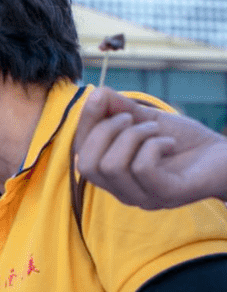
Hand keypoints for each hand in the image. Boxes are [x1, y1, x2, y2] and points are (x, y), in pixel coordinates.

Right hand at [75, 87, 226, 209]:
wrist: (225, 157)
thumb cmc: (185, 141)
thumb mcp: (147, 120)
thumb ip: (120, 110)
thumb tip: (96, 94)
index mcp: (113, 176)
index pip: (79, 155)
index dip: (85, 123)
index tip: (101, 97)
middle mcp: (122, 191)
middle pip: (86, 165)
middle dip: (105, 131)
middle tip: (132, 119)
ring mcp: (143, 197)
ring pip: (112, 166)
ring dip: (133, 136)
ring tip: (155, 130)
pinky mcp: (166, 195)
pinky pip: (142, 168)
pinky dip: (153, 144)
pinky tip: (169, 142)